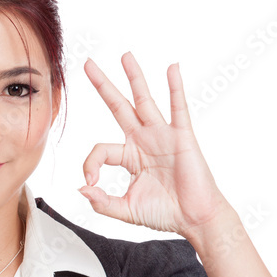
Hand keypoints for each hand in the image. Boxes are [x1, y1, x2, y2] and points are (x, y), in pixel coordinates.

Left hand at [78, 53, 231, 238]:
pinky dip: (175, 87)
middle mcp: (143, 140)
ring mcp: (162, 136)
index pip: (100, 149)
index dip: (90, 165)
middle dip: (103, 85)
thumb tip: (81, 189)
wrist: (194, 220)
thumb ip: (101, 202)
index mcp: (129, 156)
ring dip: (134, 77)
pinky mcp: (182, 137)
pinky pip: (177, 108)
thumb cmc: (165, 214)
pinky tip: (172, 68)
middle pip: (118, 106)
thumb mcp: (125, 210)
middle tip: (88, 63)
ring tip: (125, 56)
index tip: (90, 182)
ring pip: (144, 101)